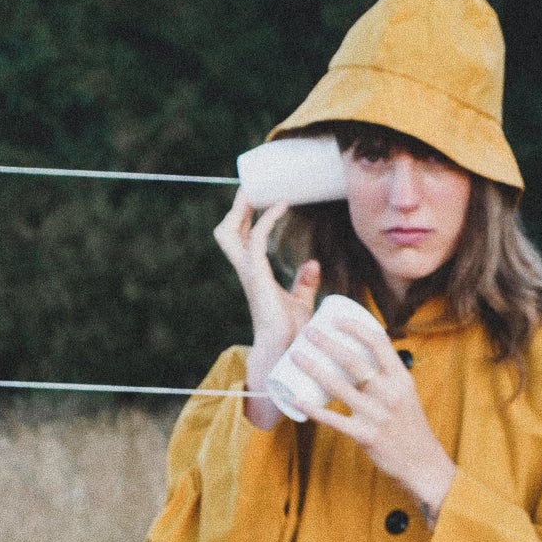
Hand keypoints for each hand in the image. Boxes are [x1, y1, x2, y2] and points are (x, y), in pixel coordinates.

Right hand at [212, 187, 319, 427]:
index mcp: (254, 274)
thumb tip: (313, 263)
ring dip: (242, 209)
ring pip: (231, 233)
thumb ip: (304, 284)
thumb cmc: (293, 333)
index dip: (244, 217)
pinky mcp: (258, 278)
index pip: (241, 239)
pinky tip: (281, 205)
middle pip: (228, 232)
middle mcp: (247, 271)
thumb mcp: (300, 303)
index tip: (257, 196)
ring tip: (256, 190)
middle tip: (252, 188)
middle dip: (237, 208)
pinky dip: (267, 221)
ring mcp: (249, 274)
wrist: (288, 353)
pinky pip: (257, 242)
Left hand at [293, 315, 456, 523]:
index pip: (378, 342)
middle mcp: (389, 393)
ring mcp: (376, 415)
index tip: (335, 319)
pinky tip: (296, 399)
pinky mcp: (365, 436)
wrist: (423, 465)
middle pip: (353, 360)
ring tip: (295, 356)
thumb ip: (386, 379)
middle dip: (327, 342)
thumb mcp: (405, 396)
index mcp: (401, 379)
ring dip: (313, 368)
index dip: (354, 327)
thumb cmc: (410, 429)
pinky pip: (333, 419)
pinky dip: (312, 409)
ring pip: (338, 386)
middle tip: (307, 331)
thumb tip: (362, 360)